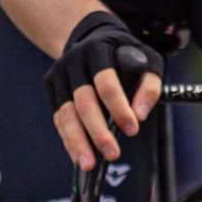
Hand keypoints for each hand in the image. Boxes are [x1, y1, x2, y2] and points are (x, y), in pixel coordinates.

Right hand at [43, 10, 161, 173]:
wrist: (90, 37)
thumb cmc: (123, 52)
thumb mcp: (146, 59)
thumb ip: (149, 86)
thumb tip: (139, 115)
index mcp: (97, 50)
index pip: (106, 82)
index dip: (118, 107)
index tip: (132, 129)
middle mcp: (73, 61)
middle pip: (83, 101)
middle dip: (97, 131)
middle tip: (112, 154)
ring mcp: (59, 75)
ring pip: (66, 113)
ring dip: (77, 141)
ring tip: (89, 165)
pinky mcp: (52, 88)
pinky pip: (58, 118)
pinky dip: (68, 139)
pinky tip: (78, 156)